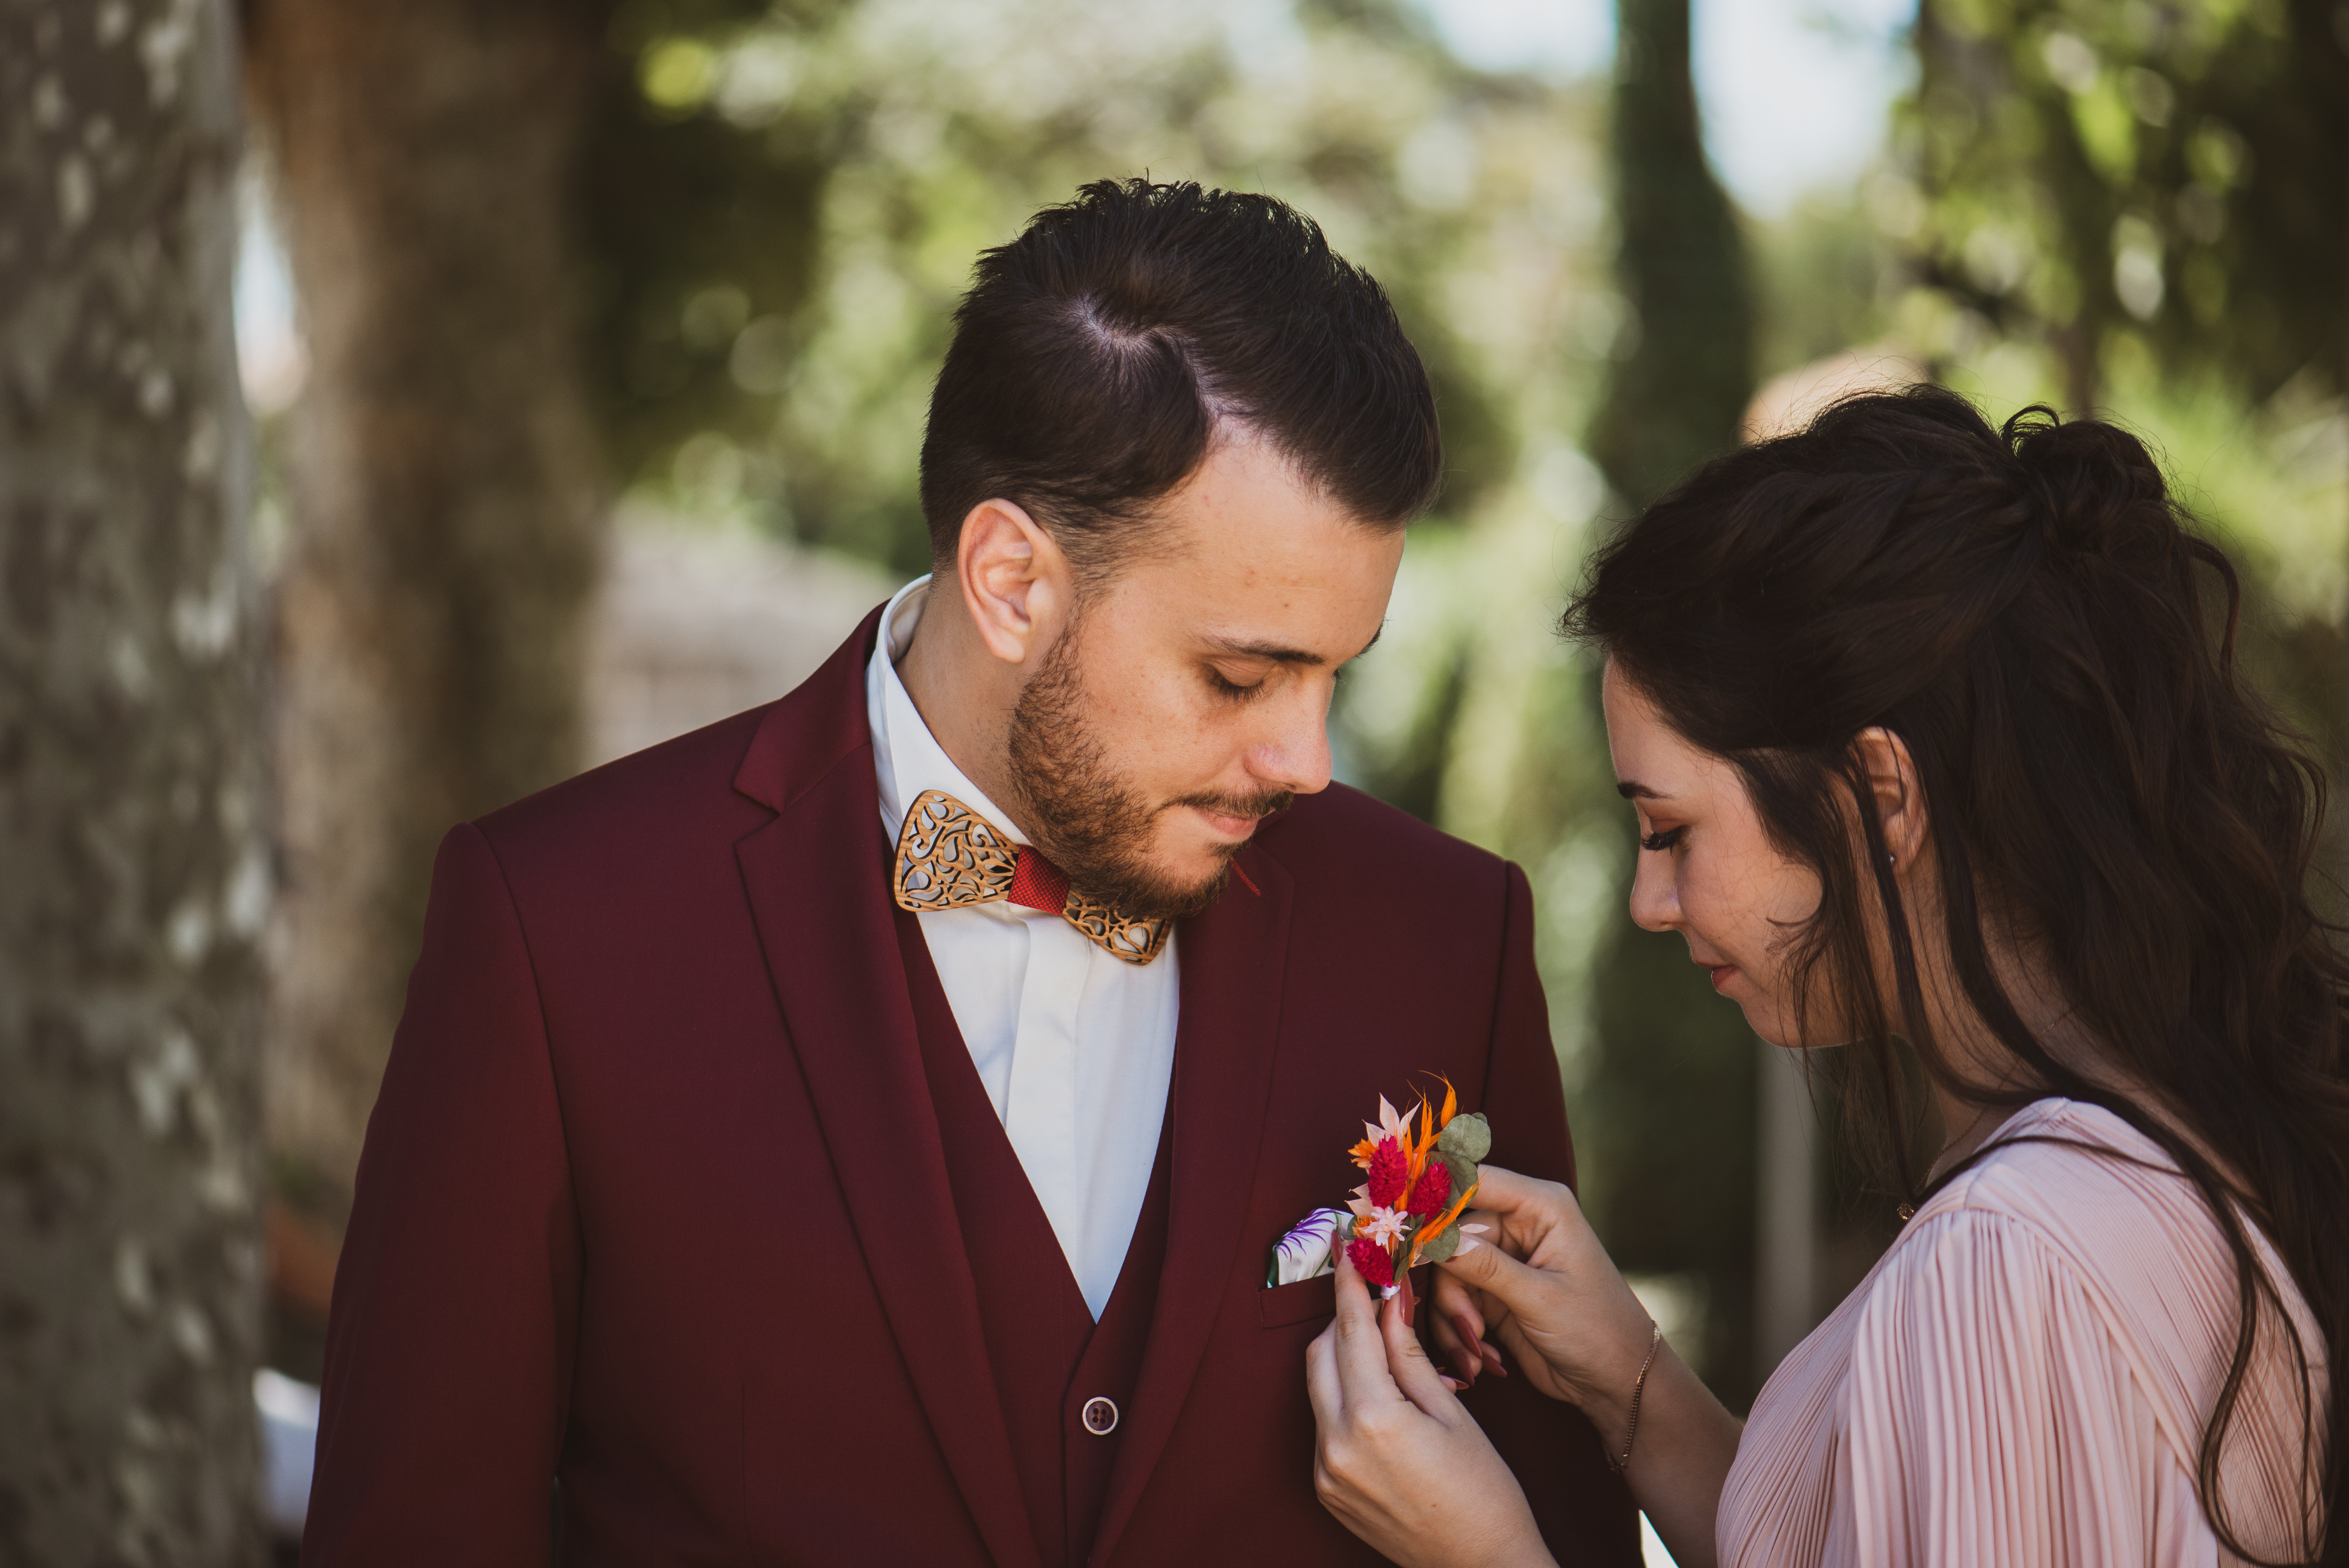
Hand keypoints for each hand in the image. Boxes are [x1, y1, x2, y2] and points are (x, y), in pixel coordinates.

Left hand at [1306, 1245, 1555, 1567]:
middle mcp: (1336, 1446)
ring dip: (1344, 1359)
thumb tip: (1390, 1299)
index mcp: (1374, 1420)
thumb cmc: (1485, 1493)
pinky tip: (1383, 1400)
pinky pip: (1324, 1423)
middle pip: (1321, 1353)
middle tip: (1378, 1301)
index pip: (1351, 1331)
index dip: (1350, 1284)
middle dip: (1345, 1320)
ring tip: (1388, 1353)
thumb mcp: (1452, 1412)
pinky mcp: (1326, 1489)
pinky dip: (1345, 1398)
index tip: (1348, 1249)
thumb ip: (1408, 1353)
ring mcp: (1325, 1472)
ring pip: (1319, 1386)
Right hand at [1425, 1165, 1657, 1440]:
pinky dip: (1459, 1327)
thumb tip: (1433, 1239)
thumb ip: (1485, 1266)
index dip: (1431, 1195)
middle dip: (1449, 1281)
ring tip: (1477, 1349)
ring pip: (1447, 1269)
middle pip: (1450, 1231)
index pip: (1473, 1181)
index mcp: (1540, 1206)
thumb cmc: (1597, 1330)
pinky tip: (1482, 1356)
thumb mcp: (1540, 1298)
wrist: (1617, 1383)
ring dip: (1454, 1312)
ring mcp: (1504, 1258)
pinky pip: (1455, 1297)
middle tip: (1462, 1322)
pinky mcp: (1494, 1289)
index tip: (1396, 1219)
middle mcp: (1519, 1223)